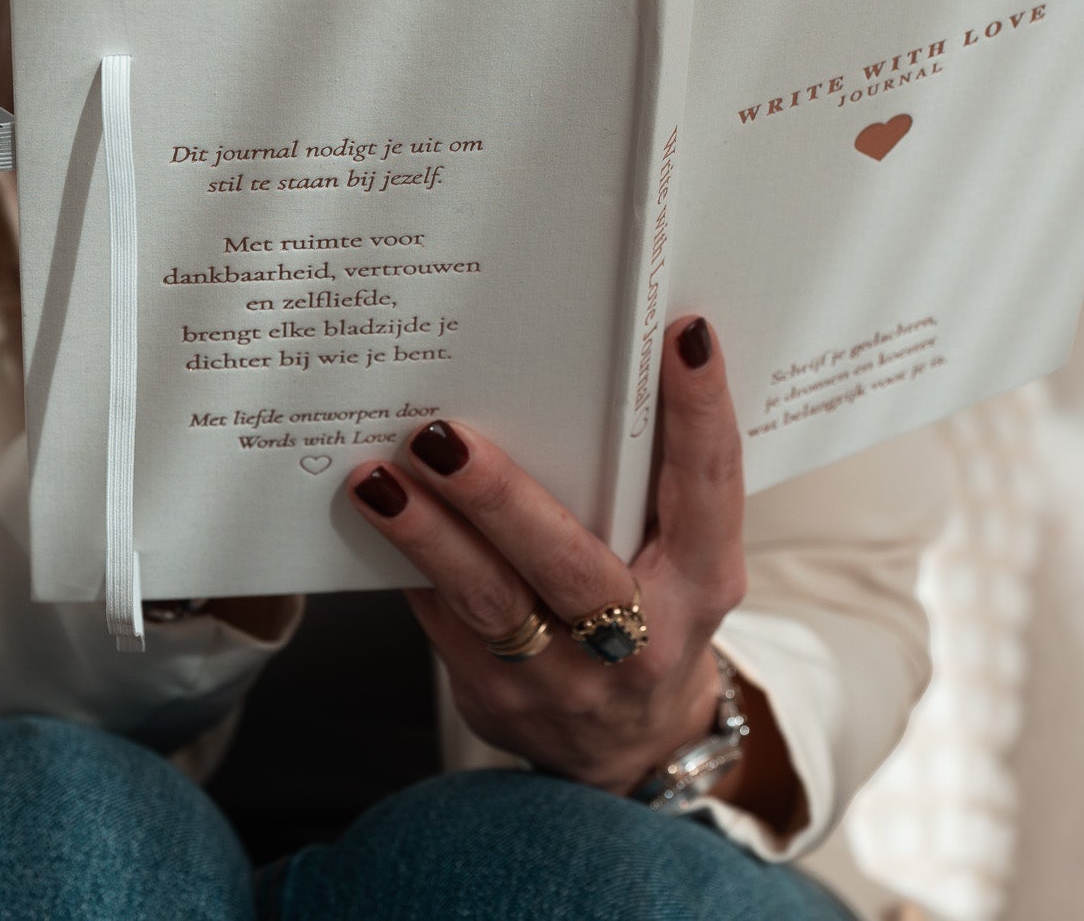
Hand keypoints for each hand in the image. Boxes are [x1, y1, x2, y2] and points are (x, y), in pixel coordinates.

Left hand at [346, 315, 758, 801]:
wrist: (630, 746)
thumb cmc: (656, 613)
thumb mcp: (686, 560)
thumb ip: (656, 487)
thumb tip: (577, 372)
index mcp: (703, 583)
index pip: (708, 488)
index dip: (699, 414)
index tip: (679, 337)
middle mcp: (641, 639)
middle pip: (569, 563)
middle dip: (501, 498)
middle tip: (443, 437)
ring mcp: (565, 679)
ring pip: (488, 601)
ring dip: (427, 535)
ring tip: (378, 480)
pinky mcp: (497, 698)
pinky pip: (443, 622)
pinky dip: (410, 564)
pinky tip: (375, 515)